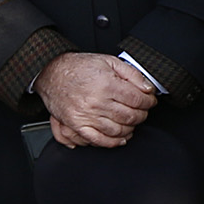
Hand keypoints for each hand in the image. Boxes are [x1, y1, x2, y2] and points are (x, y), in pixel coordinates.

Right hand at [34, 52, 156, 147]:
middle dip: (142, 115)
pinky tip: (121, 138)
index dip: (149, 102)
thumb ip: (132, 74)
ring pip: (118, 130)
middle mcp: (97, 102)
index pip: (138, 100)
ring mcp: (86, 116)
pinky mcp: (77, 125)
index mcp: (107, 85)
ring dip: (131, 128)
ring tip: (133, 121)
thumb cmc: (80, 67)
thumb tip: (148, 88)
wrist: (52, 72)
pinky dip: (113, 142)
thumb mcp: (110, 62)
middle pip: (130, 116)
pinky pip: (98, 140)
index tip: (150, 101)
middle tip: (143, 110)